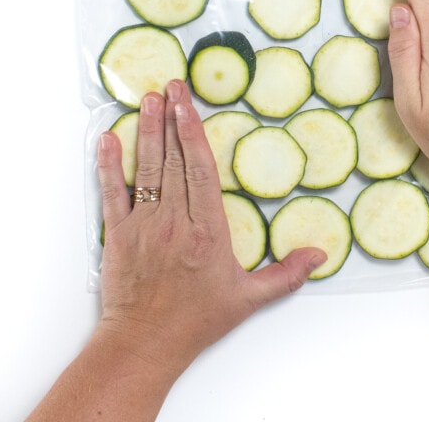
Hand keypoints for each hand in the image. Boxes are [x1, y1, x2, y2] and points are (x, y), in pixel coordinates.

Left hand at [96, 79, 325, 380]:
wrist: (145, 344)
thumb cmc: (196, 320)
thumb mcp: (248, 299)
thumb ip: (285, 274)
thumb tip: (320, 255)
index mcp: (208, 231)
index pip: (201, 170)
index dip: (194, 133)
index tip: (188, 104)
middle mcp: (175, 222)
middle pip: (174, 160)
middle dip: (172, 119)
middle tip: (170, 86)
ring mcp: (144, 226)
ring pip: (147, 169)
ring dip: (147, 132)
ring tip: (148, 100)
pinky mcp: (118, 234)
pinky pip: (112, 193)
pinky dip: (109, 165)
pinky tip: (108, 138)